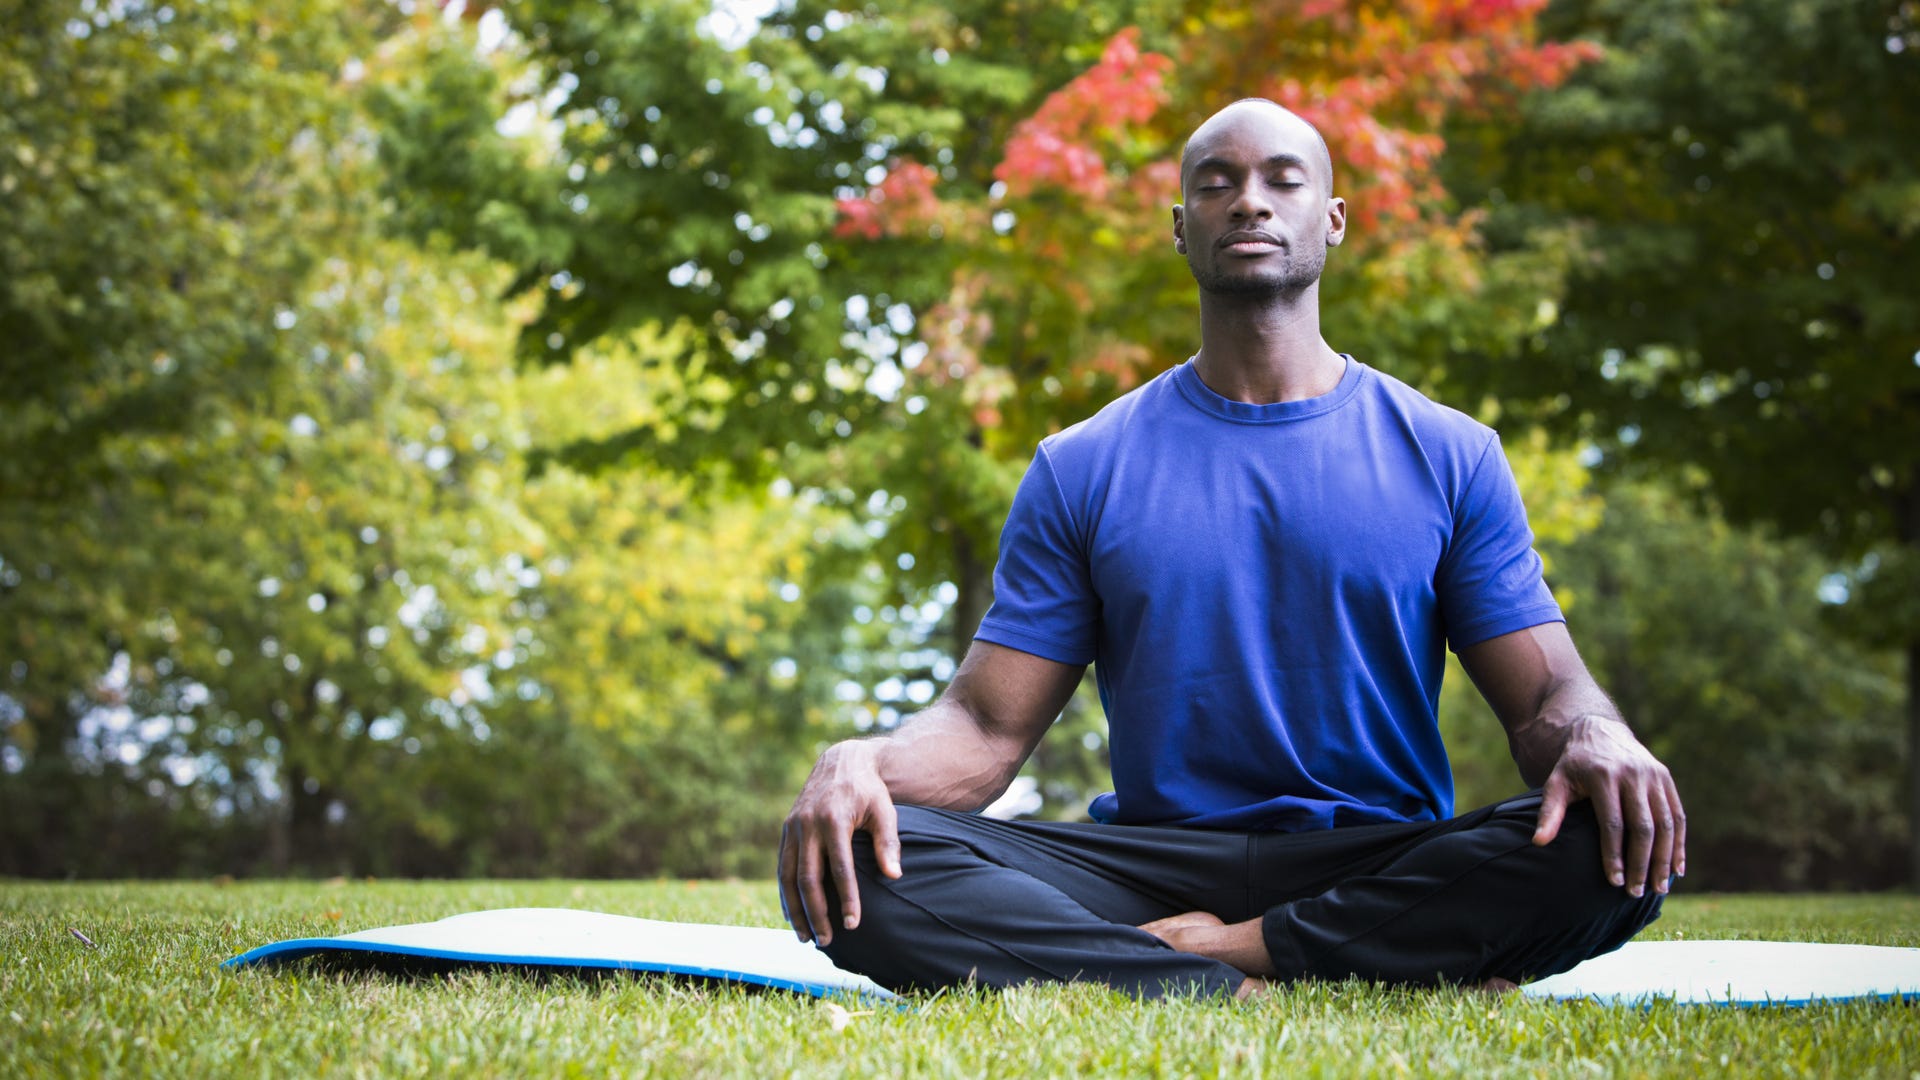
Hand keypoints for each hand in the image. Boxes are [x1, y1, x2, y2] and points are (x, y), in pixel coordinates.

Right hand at [777, 740, 901, 945]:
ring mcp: (793, 827)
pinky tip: (792, 915)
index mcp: (834, 820)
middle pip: (808, 878)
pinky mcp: (787, 829)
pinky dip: (785, 893)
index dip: (846, 899)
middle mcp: (808, 824)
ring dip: (795, 909)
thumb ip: (888, 842)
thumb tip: (894, 876)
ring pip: (787, 876)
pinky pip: (781, 867)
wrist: (841, 761)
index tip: (852, 924)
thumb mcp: (884, 810)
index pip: (840, 869)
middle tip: (827, 941)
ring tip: (805, 937)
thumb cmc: (869, 790)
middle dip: (816, 913)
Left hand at [1532, 716, 1685, 897]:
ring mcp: (1654, 776)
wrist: (1599, 732)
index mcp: (1604, 776)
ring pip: (1665, 824)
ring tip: (1659, 888)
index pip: (1612, 823)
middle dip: (1641, 863)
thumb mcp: (1556, 783)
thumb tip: (1538, 842)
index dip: (1614, 854)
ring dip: (1664, 859)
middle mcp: (1633, 775)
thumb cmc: (1574, 766)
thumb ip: (1549, 812)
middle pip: (1643, 827)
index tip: (1614, 882)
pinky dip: (1679, 844)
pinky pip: (1677, 815)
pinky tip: (1677, 869)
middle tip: (1636, 893)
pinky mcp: (1666, 779)